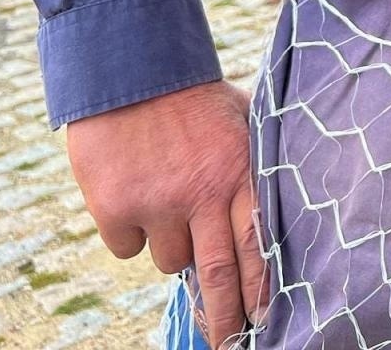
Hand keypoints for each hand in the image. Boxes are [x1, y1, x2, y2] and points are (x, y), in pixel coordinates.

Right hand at [66, 81, 263, 348]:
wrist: (127, 69)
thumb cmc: (191, 98)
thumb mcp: (239, 122)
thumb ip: (253, 166)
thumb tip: (274, 214)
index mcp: (240, 171)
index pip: (259, 244)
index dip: (263, 289)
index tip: (266, 321)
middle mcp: (203, 192)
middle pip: (220, 272)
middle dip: (225, 316)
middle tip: (228, 343)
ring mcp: (158, 202)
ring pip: (171, 261)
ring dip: (172, 248)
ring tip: (168, 205)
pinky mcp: (116, 207)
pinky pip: (128, 248)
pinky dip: (131, 234)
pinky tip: (132, 195)